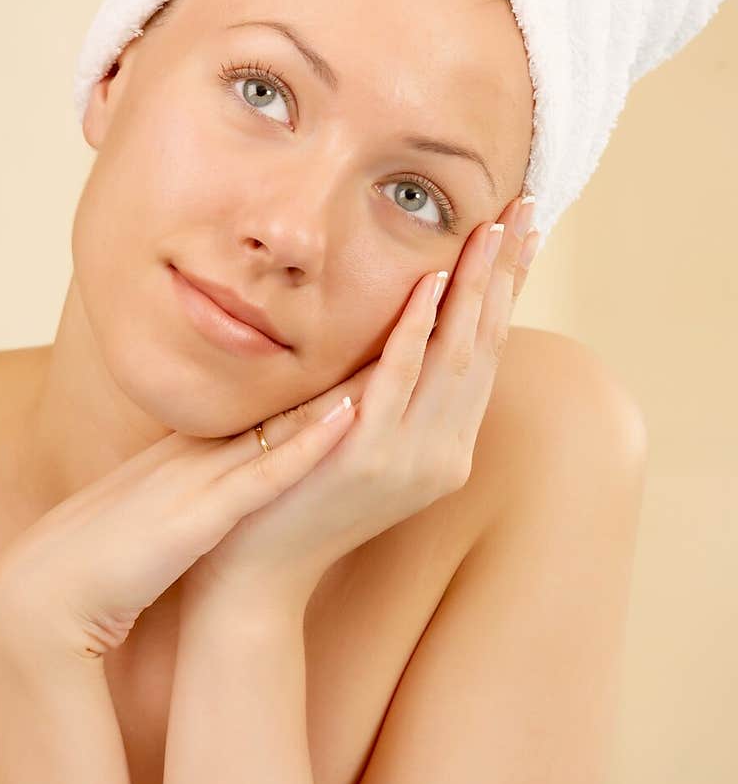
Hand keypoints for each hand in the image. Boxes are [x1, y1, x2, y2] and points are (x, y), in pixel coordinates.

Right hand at [0, 343, 382, 663]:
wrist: (46, 593)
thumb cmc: (104, 557)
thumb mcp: (163, 506)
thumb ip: (199, 483)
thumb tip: (240, 466)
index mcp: (199, 451)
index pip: (277, 403)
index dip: (335, 373)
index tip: (385, 346)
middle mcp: (205, 451)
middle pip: (293, 397)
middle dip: (356, 364)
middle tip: (415, 319)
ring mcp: (201, 478)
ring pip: (288, 421)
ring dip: (348, 386)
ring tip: (403, 347)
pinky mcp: (197, 516)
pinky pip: (263, 474)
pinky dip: (307, 444)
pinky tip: (350, 415)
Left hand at [179, 195, 540, 623]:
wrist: (258, 574)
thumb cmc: (296, 497)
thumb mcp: (355, 438)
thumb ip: (382, 391)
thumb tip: (398, 328)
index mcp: (445, 445)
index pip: (485, 352)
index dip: (507, 289)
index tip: (521, 232)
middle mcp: (443, 452)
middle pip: (484, 346)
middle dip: (505, 273)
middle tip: (524, 209)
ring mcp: (410, 459)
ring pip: (454, 358)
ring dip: (474, 289)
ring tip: (489, 230)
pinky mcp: (369, 460)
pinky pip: (398, 382)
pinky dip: (415, 330)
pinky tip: (429, 283)